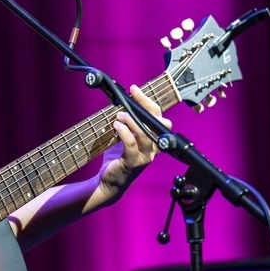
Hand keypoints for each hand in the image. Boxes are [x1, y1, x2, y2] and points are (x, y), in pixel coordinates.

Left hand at [98, 85, 167, 201]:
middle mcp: (154, 146)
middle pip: (159, 122)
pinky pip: (133, 144)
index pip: (157, 114)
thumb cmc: (118, 157)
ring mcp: (146, 155)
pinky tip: (116, 126)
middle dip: (146, 108)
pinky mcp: (135, 162)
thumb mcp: (122, 135)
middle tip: (129, 101)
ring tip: (119, 115)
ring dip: (132, 121)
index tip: (133, 89)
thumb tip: (115, 99)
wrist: (110, 181)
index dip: (146, 100)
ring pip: (147, 134)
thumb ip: (124, 120)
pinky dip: (124, 132)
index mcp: (154, 137)